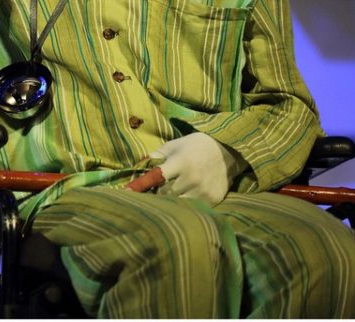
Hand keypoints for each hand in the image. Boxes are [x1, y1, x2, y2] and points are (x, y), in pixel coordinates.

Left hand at [124, 132, 245, 205]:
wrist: (228, 151)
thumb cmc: (195, 146)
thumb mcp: (174, 145)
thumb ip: (157, 156)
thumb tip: (139, 165)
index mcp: (180, 162)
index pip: (156, 177)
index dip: (141, 185)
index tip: (126, 191)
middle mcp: (191, 178)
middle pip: (164, 194)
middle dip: (155, 193)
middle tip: (151, 191)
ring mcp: (202, 191)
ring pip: (177, 204)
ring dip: (168, 201)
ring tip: (166, 195)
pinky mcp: (212, 200)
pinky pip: (192, 208)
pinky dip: (184, 206)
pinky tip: (182, 199)